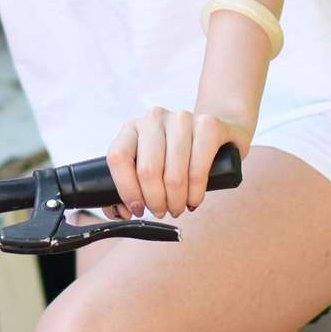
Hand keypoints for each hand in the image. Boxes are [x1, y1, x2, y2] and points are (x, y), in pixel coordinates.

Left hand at [105, 108, 250, 219]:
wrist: (212, 134)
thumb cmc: (173, 157)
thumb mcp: (146, 166)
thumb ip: (127, 189)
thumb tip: (120, 213)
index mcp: (132, 127)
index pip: (118, 157)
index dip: (126, 189)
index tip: (137, 209)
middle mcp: (154, 118)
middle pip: (147, 170)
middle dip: (155, 201)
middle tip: (161, 212)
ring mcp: (182, 119)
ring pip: (173, 175)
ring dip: (175, 201)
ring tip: (177, 208)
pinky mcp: (208, 125)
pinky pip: (198, 170)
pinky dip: (195, 193)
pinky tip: (193, 200)